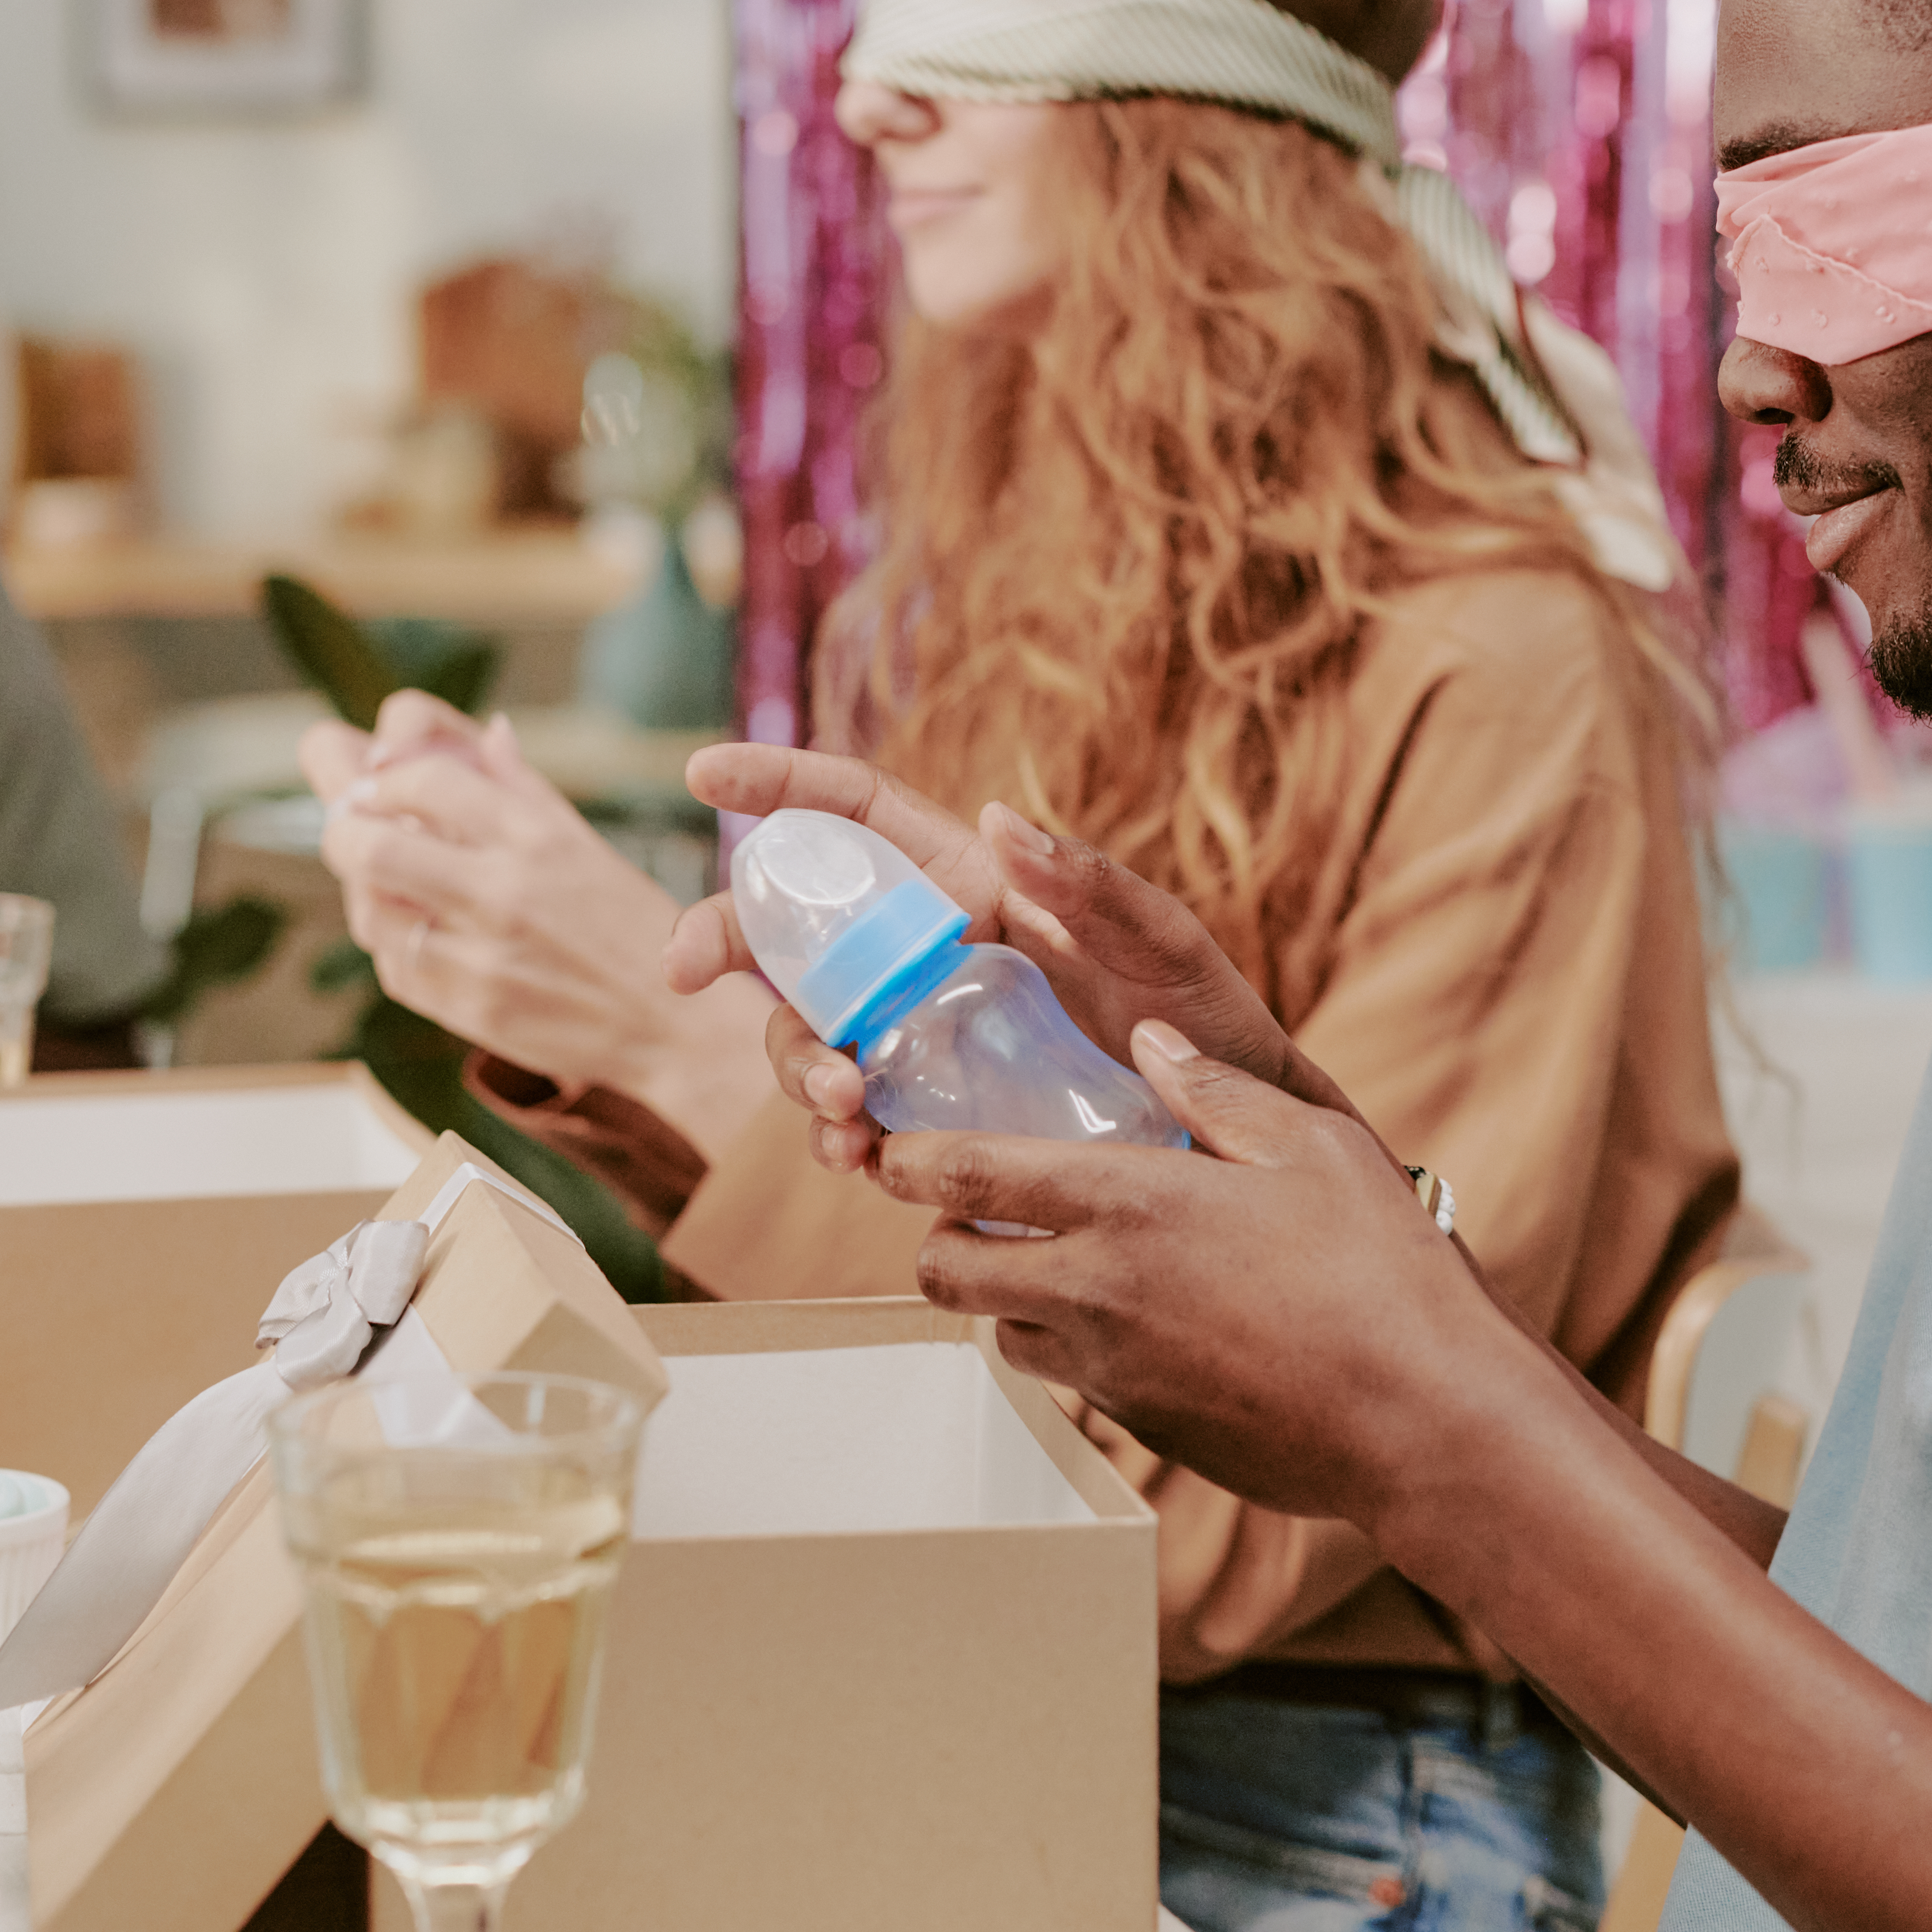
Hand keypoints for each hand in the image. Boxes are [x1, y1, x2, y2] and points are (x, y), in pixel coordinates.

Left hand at [309, 694, 775, 1155]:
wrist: (671, 1028)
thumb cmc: (629, 927)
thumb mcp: (584, 842)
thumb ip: (521, 785)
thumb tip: (485, 730)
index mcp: (536, 835)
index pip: (421, 778)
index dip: (383, 771)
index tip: (379, 781)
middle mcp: (502, 891)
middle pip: (365, 844)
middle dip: (341, 827)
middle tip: (350, 823)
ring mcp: (479, 955)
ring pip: (367, 909)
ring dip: (365, 888)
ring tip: (393, 881)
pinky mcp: (466, 1009)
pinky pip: (392, 965)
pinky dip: (394, 943)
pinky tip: (425, 934)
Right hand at [659, 745, 1358, 1172]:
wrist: (1235, 1138)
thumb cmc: (1209, 1021)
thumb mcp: (1165, 945)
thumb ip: (1093, 885)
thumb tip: (1001, 819)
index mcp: (975, 887)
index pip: (859, 815)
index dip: (780, 784)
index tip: (703, 774)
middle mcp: (932, 954)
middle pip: (801, 933)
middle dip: (733, 943)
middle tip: (696, 972)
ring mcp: (924, 1034)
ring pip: (813, 1031)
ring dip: (797, 1064)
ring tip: (843, 1110)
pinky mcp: (934, 1110)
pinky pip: (855, 1117)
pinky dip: (838, 1136)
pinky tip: (860, 1157)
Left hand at [894, 1027, 1518, 1527]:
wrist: (1424, 1421)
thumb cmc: (1382, 1273)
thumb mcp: (1312, 1146)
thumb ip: (1216, 1090)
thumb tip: (1147, 1042)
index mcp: (1126, 1205)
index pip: (967, 1174)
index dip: (909, 1157)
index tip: (892, 1146)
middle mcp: (1095, 1292)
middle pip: (946, 1270)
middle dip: (938, 1236)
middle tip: (973, 1208)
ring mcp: (1113, 1371)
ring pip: (1000, 1333)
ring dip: (1006, 1296)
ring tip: (1057, 1260)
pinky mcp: (1144, 1427)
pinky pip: (1072, 1381)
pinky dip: (1073, 1346)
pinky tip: (1135, 1319)